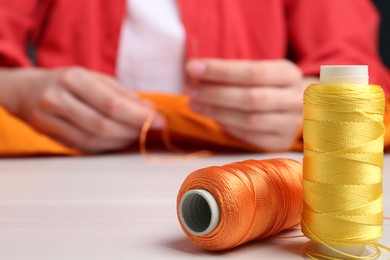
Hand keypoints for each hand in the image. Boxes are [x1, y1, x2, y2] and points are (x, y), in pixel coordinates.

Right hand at [3, 67, 163, 151]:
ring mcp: (49, 120)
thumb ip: (122, 93)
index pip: (111, 103)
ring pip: (93, 140)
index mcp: (73, 79)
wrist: (28, 91)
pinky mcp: (50, 136)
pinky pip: (84, 148)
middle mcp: (58, 99)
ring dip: (122, 141)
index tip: (159, 120)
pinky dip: (107, 147)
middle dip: (133, 130)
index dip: (138, 116)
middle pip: (103, 125)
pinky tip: (120, 141)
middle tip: (153, 129)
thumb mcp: (95, 78)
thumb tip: (151, 109)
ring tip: (138, 135)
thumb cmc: (68, 82)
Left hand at [186, 59, 316, 150]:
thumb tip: (196, 73)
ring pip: (248, 120)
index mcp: (289, 74)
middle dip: (215, 94)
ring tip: (194, 104)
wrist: (299, 106)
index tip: (192, 68)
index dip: (220, 71)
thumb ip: (233, 72)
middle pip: (250, 98)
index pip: (252, 72)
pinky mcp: (280, 142)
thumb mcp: (260, 70)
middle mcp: (294, 100)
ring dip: (216, 112)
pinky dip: (227, 126)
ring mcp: (290, 124)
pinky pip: (249, 136)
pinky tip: (212, 117)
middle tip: (190, 90)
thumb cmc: (269, 85)